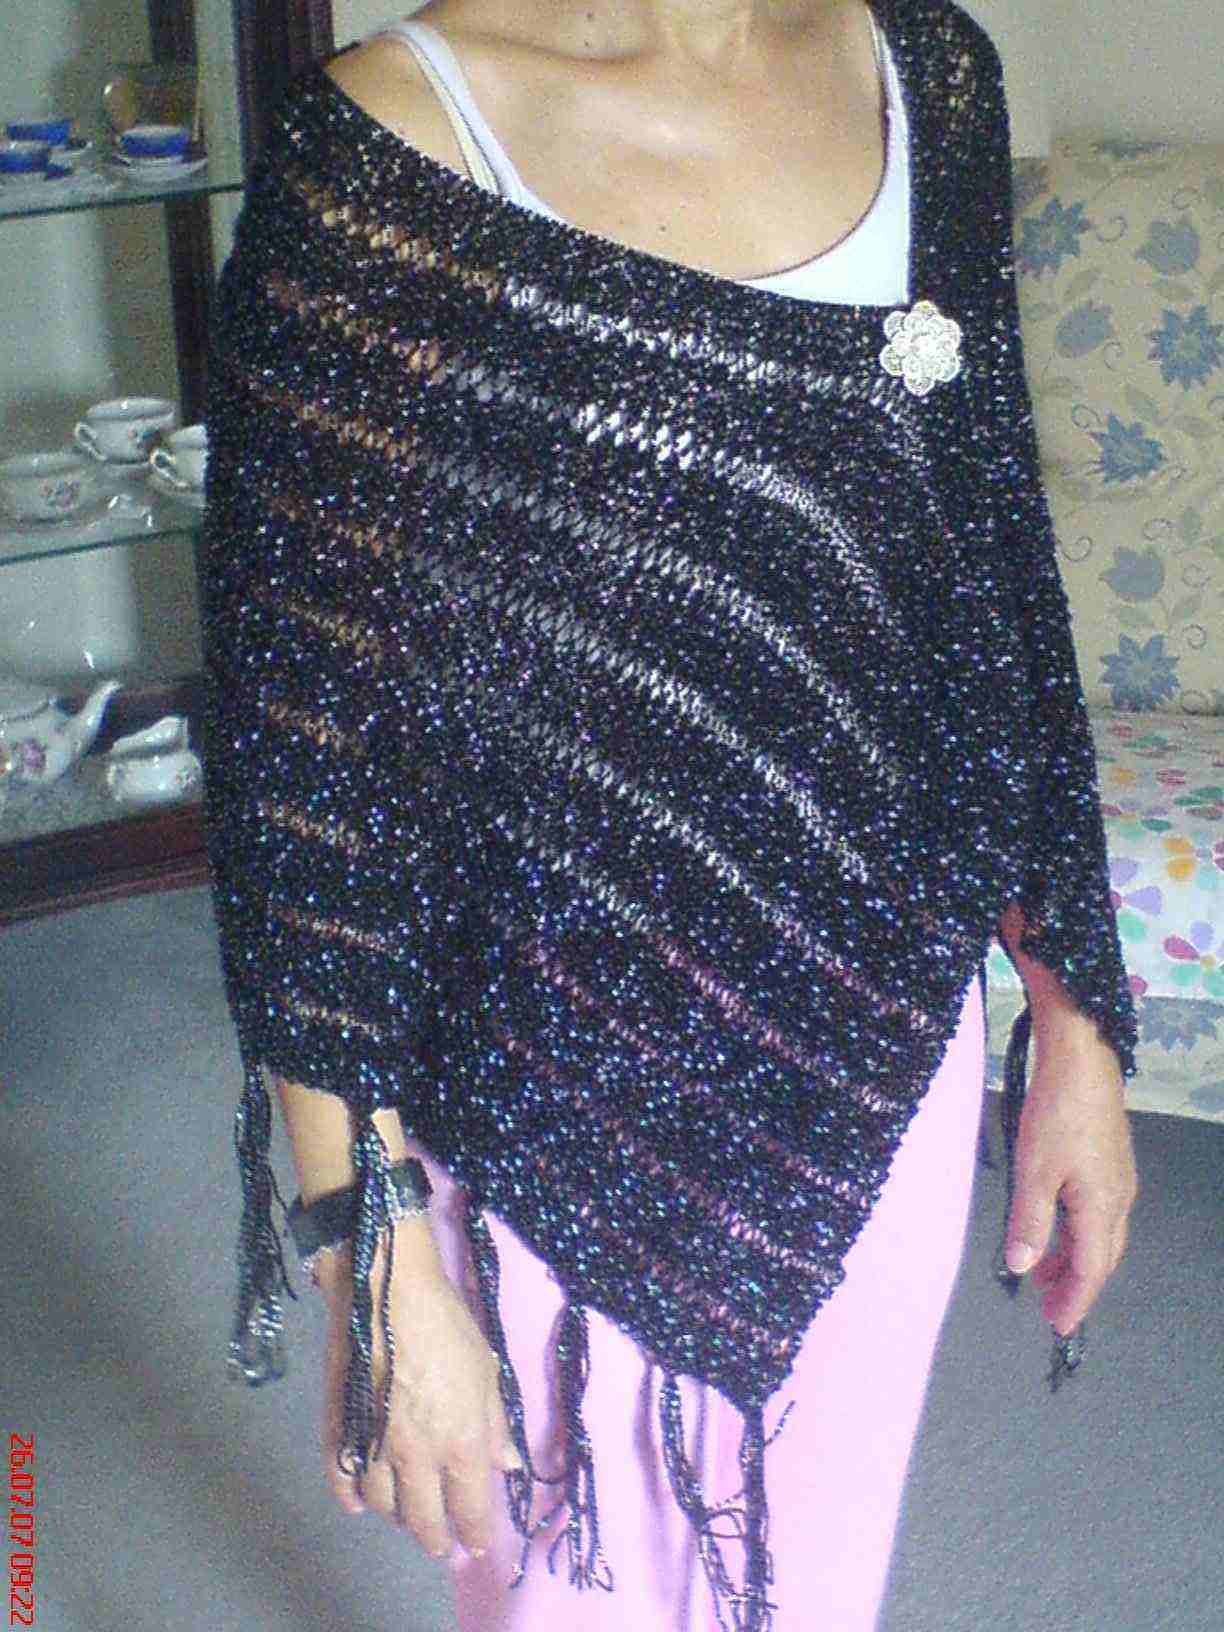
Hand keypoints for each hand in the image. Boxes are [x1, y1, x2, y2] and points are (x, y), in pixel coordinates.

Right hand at [315, 1217, 522, 1557]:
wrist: (389, 1291)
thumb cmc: (447, 1325)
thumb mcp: (487, 1370)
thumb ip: (496, 1423)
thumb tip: (507, 1464)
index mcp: (460, 1443)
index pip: (470, 1508)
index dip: (475, 1531)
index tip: (478, 1543)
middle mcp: (416, 1457)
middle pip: (423, 1519)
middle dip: (436, 1537)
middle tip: (441, 1542)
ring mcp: (374, 1446)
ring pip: (383, 1505)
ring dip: (397, 1517)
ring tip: (407, 1516)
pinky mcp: (340, 1429)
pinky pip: (341, 1480)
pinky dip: (349, 1498)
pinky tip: (358, 1503)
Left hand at [1003, 1014, 1137, 1336]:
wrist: (1082, 1058)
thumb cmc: (1056, 1112)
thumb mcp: (1034, 1169)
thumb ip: (1029, 1221)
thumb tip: (1022, 1268)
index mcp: (1102, 1207)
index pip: (1091, 1269)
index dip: (1074, 1300)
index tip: (1057, 1327)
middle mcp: (1119, 1198)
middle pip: (1101, 1256)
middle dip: (1076, 1286)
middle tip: (1050, 1310)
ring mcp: (1118, 1178)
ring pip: (1101, 1234)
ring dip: (1074, 1258)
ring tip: (1045, 1274)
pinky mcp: (1111, 1160)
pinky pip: (1099, 1213)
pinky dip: (1077, 1232)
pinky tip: (1057, 1226)